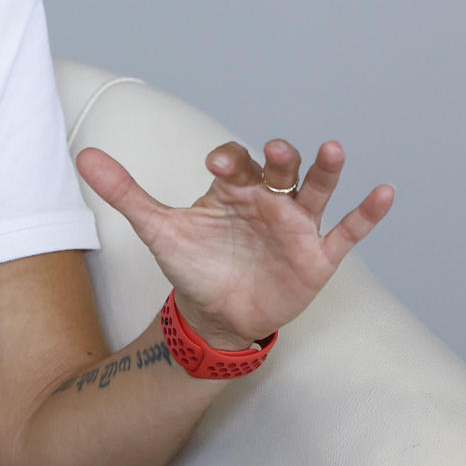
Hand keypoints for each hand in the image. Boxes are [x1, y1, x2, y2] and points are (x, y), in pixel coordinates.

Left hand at [74, 137, 395, 348]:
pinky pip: (347, 232)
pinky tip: (383, 192)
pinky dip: (366, 214)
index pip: (238, 162)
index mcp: (233, 189)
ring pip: (316, 191)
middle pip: (280, 169)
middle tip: (275, 150)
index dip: (231, 158)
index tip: (218, 163)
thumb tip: (82, 155)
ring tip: (332, 150)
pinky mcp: (318, 256)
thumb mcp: (157, 228)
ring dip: (324, 171)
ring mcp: (297, 226)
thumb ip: (125, 192)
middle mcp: (269, 200)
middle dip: (279, 158)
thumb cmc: (193, 264)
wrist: (216, 316)